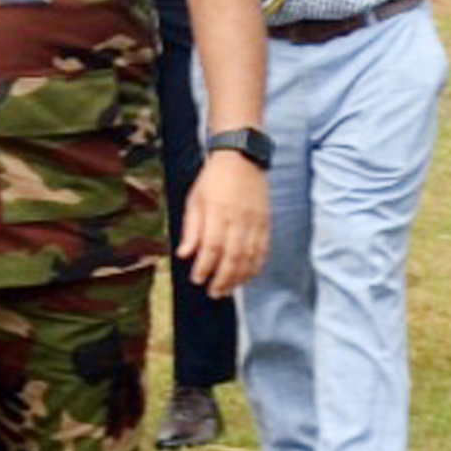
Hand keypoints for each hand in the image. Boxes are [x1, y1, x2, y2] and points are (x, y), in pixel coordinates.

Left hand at [178, 152, 270, 296]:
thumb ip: (191, 229)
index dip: (205, 267)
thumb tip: (184, 255)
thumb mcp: (194, 200)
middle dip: (223, 279)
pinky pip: (263, 250)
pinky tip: (247, 277)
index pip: (212, 247)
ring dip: (239, 277)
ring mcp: (255, 221)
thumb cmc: (213, 180)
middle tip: (213, 293)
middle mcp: (238, 218)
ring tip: (228, 290)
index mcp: (217, 211)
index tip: (197, 279)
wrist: (241, 157)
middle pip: (233, 257)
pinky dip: (256, 266)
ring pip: (250, 257)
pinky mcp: (266, 222)